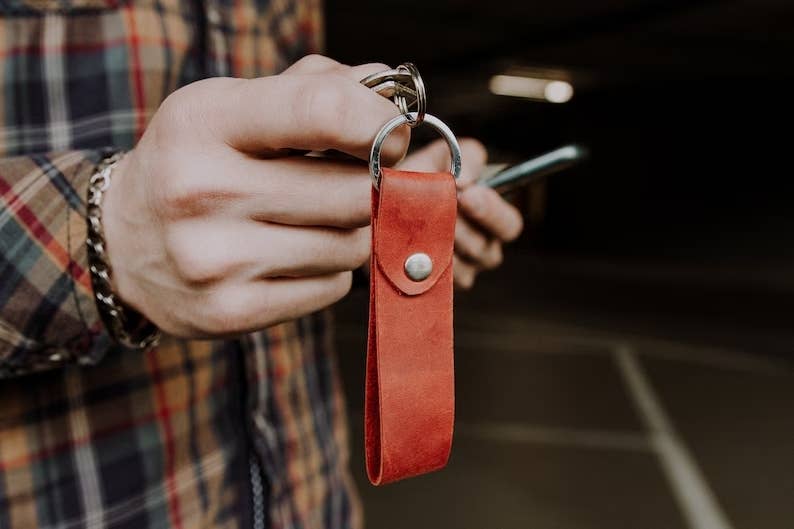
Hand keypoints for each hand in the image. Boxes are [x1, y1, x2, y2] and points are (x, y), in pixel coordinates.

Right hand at [103, 55, 407, 337]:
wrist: (121, 244)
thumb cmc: (196, 163)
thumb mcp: (233, 106)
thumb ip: (314, 89)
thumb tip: (393, 98)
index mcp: (206, 121)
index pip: (325, 111)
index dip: (380, 124)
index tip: (394, 134)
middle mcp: (205, 190)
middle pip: (356, 193)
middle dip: (381, 186)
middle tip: (379, 179)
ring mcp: (216, 259)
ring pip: (351, 246)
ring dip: (356, 230)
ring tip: (323, 216)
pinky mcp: (230, 311)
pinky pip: (331, 288)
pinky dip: (332, 270)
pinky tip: (299, 254)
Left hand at [398, 138, 522, 289]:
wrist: (379, 204)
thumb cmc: (418, 178)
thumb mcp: (443, 158)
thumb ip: (465, 158)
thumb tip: (468, 179)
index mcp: (490, 217)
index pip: (510, 226)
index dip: (491, 212)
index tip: (465, 193)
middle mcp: (481, 247)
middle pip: (489, 253)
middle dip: (462, 231)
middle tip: (438, 212)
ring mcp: (460, 271)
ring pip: (465, 270)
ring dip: (442, 245)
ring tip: (420, 225)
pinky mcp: (437, 287)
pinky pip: (439, 284)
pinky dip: (426, 264)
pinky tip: (411, 247)